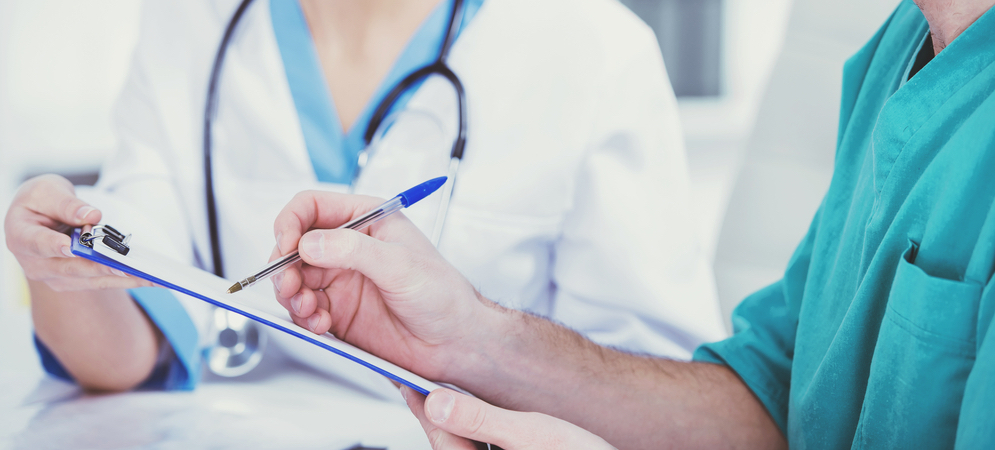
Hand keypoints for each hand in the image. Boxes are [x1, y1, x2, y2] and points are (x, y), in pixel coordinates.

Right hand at [4, 174, 152, 290]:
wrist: (40, 215)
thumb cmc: (41, 200)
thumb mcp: (48, 191)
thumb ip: (67, 204)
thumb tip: (90, 216)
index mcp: (21, 236)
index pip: (37, 243)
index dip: (53, 246)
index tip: (70, 247)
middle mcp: (35, 263)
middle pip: (70, 268)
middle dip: (100, 267)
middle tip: (124, 268)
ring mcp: (54, 276)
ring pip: (90, 279)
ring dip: (121, 279)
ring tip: (148, 278)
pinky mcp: (73, 281)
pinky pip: (101, 282)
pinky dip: (124, 280)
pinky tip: (146, 279)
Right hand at [271, 190, 494, 380]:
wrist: (454, 342)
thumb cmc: (443, 295)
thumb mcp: (400, 265)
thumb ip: (353, 250)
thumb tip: (310, 243)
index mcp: (365, 220)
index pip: (311, 207)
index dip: (291, 223)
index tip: (287, 245)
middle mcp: (349, 247)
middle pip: (294, 246)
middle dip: (285, 266)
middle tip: (292, 286)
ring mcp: (341, 280)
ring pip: (294, 280)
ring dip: (292, 295)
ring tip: (309, 309)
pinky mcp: (338, 311)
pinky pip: (304, 310)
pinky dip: (304, 317)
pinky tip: (321, 324)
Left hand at [400, 386, 614, 449]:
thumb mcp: (530, 434)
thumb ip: (480, 418)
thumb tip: (437, 401)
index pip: (440, 435)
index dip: (423, 405)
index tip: (410, 381)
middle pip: (450, 442)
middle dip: (436, 413)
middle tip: (418, 383)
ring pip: (466, 444)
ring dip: (457, 420)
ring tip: (444, 394)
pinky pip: (485, 446)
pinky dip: (477, 429)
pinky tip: (480, 412)